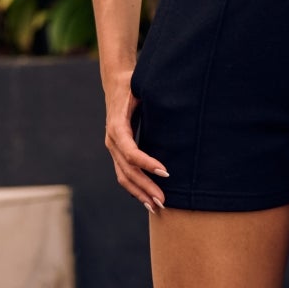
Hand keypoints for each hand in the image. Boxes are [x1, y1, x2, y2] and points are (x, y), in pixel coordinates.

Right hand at [105, 85, 167, 211]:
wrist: (116, 81)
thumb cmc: (133, 84)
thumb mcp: (142, 89)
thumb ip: (153, 100)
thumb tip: (176, 105)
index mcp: (117, 126)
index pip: (131, 152)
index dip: (147, 164)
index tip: (165, 172)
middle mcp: (112, 140)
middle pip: (127, 171)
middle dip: (145, 187)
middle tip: (163, 200)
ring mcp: (113, 147)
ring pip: (123, 176)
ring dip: (140, 193)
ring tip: (156, 206)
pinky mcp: (117, 151)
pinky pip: (123, 173)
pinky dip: (135, 187)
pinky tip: (147, 197)